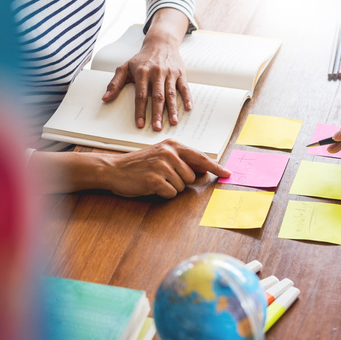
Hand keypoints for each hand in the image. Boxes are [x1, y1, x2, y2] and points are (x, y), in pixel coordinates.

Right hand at [100, 139, 229, 197]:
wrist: (113, 169)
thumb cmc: (139, 164)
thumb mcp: (161, 155)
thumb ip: (182, 160)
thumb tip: (204, 170)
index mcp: (173, 145)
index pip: (201, 157)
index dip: (216, 167)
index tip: (228, 174)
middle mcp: (169, 153)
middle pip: (192, 177)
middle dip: (181, 181)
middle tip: (163, 176)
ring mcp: (162, 166)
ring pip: (182, 187)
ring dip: (170, 187)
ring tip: (155, 179)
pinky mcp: (155, 180)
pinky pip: (171, 194)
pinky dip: (163, 194)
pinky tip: (150, 186)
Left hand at [102, 32, 190, 130]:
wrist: (160, 43)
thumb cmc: (142, 58)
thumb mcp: (125, 67)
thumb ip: (115, 83)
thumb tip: (105, 98)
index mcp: (142, 73)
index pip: (140, 95)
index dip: (140, 110)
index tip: (140, 124)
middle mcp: (156, 73)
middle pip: (157, 97)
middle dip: (157, 113)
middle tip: (157, 128)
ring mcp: (169, 73)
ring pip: (171, 94)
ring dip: (172, 109)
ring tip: (173, 122)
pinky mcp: (180, 73)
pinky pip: (184, 87)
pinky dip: (187, 97)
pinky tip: (188, 108)